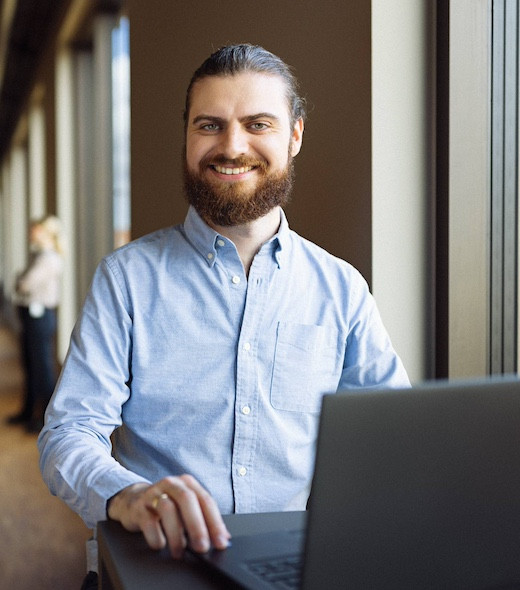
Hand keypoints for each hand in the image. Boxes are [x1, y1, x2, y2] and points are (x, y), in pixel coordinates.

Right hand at [107, 474, 230, 558]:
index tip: (220, 542)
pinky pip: (148, 521)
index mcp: (188, 483)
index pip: (206, 500)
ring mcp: (154, 493)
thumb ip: (204, 519)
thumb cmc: (166, 505)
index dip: (215, 522)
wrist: (134, 500)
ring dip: (176, 534)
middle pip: (188, 500)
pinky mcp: (138, 507)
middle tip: (202, 547)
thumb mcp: (186, 508)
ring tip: (180, 552)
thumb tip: (223, 538)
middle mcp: (172, 484)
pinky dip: (156, 536)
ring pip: (168, 509)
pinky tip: (161, 544)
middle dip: (197, 525)